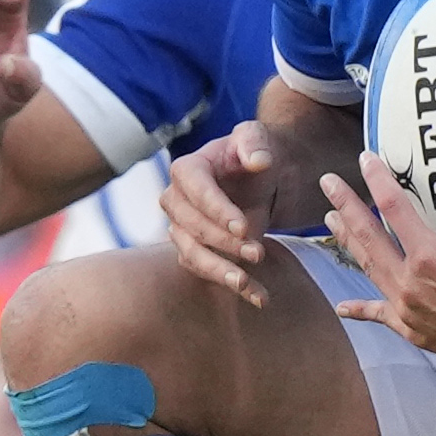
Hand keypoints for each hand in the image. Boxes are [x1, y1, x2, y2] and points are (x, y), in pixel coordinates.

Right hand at [162, 121, 286, 306]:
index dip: (217, 210)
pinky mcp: (195, 251)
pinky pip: (207, 272)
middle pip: (192, 227)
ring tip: (246, 282)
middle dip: (223, 243)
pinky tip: (259, 297)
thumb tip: (258, 160)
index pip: (196, 192)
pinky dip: (234, 287)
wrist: (257, 179)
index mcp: (187, 170)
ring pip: (192, 254)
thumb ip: (255, 142)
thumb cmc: (253, 153)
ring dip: (219, 270)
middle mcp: (176, 201)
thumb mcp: (256, 137)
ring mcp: (182, 229)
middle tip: (258, 252)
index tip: (244, 226)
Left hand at [319, 144, 435, 374]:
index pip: (394, 208)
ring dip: (348, 242)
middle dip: (346, 207)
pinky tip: (342, 307)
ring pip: (369, 269)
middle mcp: (409, 283)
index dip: (378, 180)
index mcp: (429, 258)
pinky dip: (361, 309)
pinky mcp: (412, 330)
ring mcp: (407, 309)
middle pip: (369, 237)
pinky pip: (380, 315)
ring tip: (331, 221)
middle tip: (327, 184)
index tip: (365, 160)